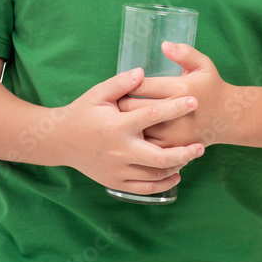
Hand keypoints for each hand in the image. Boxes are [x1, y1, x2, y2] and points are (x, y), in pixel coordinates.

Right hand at [57, 66, 204, 194]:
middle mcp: (119, 150)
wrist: (60, 140)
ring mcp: (117, 168)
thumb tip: (142, 72)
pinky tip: (175, 175)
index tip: (193, 101)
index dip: (175, 107)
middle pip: (160, 157)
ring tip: (191, 156)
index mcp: (117, 125)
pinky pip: (145, 188)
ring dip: (176, 167)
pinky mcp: (115, 181)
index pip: (152, 115)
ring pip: (155, 175)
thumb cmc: (82, 112)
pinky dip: (163, 184)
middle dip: (184, 152)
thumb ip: (121, 83)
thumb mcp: (98, 93)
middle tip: (200, 145)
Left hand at [117, 42, 232, 149]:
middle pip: (134, 108)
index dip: (126, 84)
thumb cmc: (211, 87)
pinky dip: (136, 140)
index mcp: (180, 89)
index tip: (120, 84)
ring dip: (124, 124)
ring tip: (117, 117)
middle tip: (111, 101)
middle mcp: (176, 113)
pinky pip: (147, 147)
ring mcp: (175, 134)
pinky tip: (131, 133)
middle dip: (119, 104)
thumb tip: (163, 45)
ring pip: (137, 130)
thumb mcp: (203, 65)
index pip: (141, 85)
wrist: (227, 119)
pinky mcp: (174, 149)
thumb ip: (184, 53)